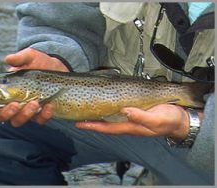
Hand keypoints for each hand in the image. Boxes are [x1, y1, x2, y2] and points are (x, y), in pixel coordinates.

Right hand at [0, 47, 68, 126]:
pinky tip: (49, 105)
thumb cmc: (39, 62)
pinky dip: (44, 115)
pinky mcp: (40, 113)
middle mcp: (12, 102)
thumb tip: (9, 59)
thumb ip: (20, 58)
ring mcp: (26, 110)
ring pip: (18, 121)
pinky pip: (40, 120)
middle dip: (6, 113)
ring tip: (35, 103)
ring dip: (25, 115)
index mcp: (4, 89)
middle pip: (1, 116)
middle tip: (16, 104)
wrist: (58, 67)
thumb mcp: (30, 56)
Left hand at [76, 104, 194, 140]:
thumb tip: (125, 111)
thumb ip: (141, 117)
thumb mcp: (156, 119)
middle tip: (77, 115)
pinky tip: (105, 104)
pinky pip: (118, 111)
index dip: (93, 126)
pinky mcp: (135, 111)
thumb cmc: (168, 120)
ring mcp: (131, 118)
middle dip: (91, 121)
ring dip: (98, 115)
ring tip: (87, 110)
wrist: (179, 119)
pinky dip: (108, 109)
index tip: (78, 124)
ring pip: (110, 118)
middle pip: (105, 123)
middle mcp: (127, 123)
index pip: (107, 128)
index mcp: (131, 126)